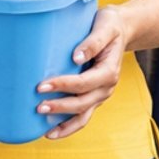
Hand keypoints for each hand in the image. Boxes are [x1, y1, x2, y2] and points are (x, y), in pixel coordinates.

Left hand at [36, 7, 135, 138]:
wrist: (121, 30)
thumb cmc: (110, 26)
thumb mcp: (105, 26)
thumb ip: (93, 42)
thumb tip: (76, 57)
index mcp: (109, 71)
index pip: (84, 83)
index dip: (63, 86)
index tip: (41, 86)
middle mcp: (106, 87)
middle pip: (82, 103)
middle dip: (60, 107)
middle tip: (38, 107)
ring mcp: (100, 94)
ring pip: (83, 116)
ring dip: (64, 124)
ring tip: (45, 130)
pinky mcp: (93, 97)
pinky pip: (82, 116)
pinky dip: (68, 127)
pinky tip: (51, 132)